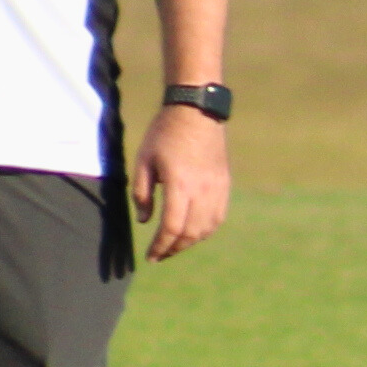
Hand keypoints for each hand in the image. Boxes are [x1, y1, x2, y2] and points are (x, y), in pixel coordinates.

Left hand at [134, 102, 231, 261]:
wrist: (196, 110)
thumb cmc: (164, 133)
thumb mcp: (143, 161)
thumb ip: (142, 194)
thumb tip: (145, 221)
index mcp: (180, 185)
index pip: (172, 228)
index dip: (160, 246)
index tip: (150, 256)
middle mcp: (202, 190)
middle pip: (191, 233)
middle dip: (174, 249)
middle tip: (160, 255)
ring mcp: (217, 187)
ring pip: (207, 228)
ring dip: (190, 242)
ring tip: (175, 245)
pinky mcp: (224, 183)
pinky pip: (219, 216)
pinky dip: (206, 229)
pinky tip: (194, 231)